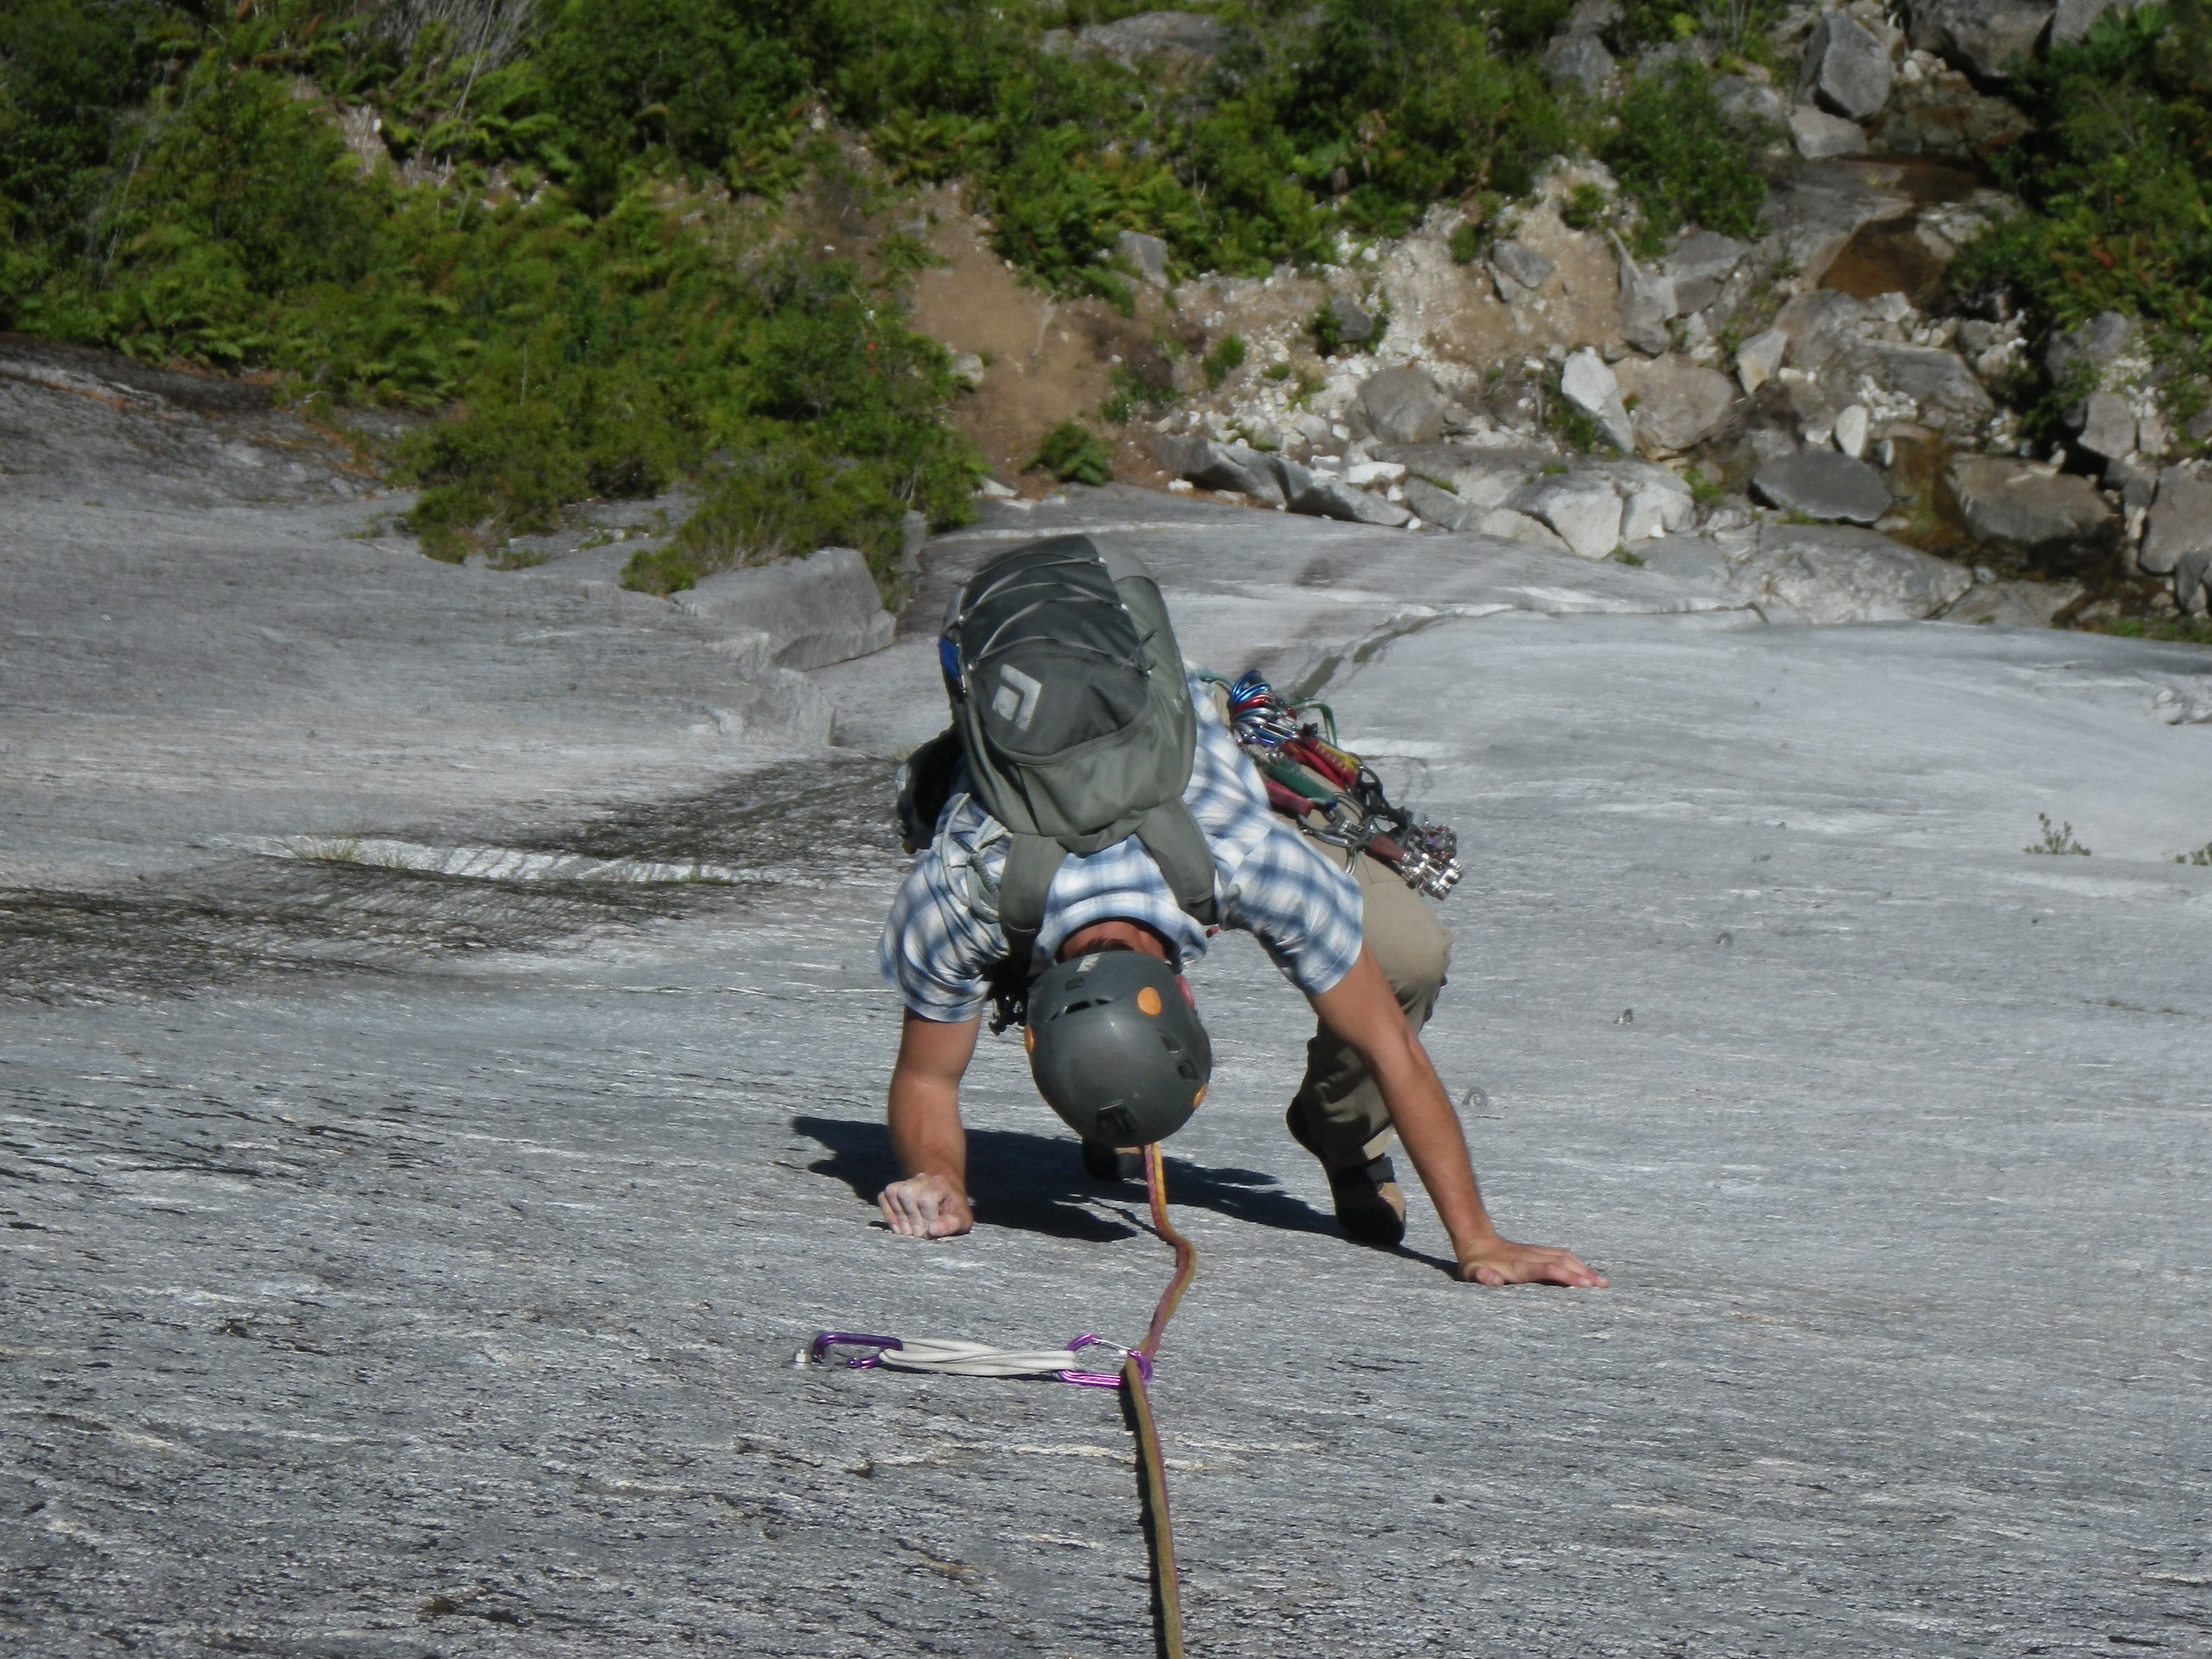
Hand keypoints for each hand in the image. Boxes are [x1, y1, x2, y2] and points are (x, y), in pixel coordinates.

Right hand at [877, 1172, 973, 1238]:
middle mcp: (922, 1179)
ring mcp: (907, 1182)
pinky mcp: (895, 1189)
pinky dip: (888, 1214)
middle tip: (920, 1235)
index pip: (925, 1199)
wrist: (945, 1197)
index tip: (932, 1232)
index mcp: (941, 1183)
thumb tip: (933, 1230)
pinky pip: (883, 1196)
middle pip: (906, 1194)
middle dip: (912, 1220)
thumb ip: (953, 1224)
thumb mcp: (962, 1219)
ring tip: (908, 1232)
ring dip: (899, 1216)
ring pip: (893, 1192)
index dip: (927, 1219)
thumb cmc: (954, 1212)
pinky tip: (899, 1227)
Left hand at [1455, 1237, 1607, 1287]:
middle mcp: (1531, 1256)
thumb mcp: (1471, 1273)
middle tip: (1604, 1286)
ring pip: (1565, 1257)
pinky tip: (1587, 1272)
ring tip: (1603, 1282)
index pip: (1547, 1269)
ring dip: (1584, 1268)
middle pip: (1563, 1261)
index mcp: (1518, 1264)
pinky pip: (1562, 1255)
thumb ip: (1481, 1277)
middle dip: (1584, 1273)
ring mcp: (1536, 1252)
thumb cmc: (1475, 1265)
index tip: (1585, 1284)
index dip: (1567, 1275)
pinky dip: (1577, 1263)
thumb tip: (1492, 1280)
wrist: (1476, 1242)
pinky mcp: (1539, 1252)